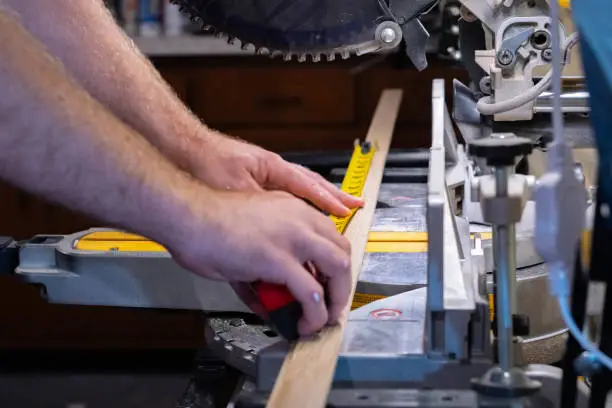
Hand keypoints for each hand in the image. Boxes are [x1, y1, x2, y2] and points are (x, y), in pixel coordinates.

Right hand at [169, 189, 351, 335]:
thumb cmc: (210, 221)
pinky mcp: (279, 259)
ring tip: (320, 319)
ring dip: (334, 300)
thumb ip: (270, 259)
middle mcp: (300, 218)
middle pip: (342, 251)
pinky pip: (310, 293)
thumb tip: (272, 294)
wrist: (189, 217)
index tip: (327, 284)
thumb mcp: (252, 232)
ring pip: (338, 269)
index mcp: (294, 209)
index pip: (331, 236)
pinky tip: (303, 324)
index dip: (333, 265)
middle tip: (330, 305)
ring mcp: (292, 238)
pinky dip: (313, 314)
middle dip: (341, 284)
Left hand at [183, 130, 363, 216]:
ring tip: (340, 206)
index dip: (328, 200)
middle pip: (312, 182)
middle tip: (356, 205)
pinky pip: (288, 188)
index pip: (308, 186)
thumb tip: (274, 234)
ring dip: (322, 196)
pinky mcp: (258, 177)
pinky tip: (304, 208)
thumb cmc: (206, 165)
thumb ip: (257, 211)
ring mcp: (267, 172)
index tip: (346, 211)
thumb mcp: (234, 191)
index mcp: (273, 168)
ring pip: (302, 185)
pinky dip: (302, 197)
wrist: (184, 148)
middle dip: (335, 196)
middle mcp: (274, 168)